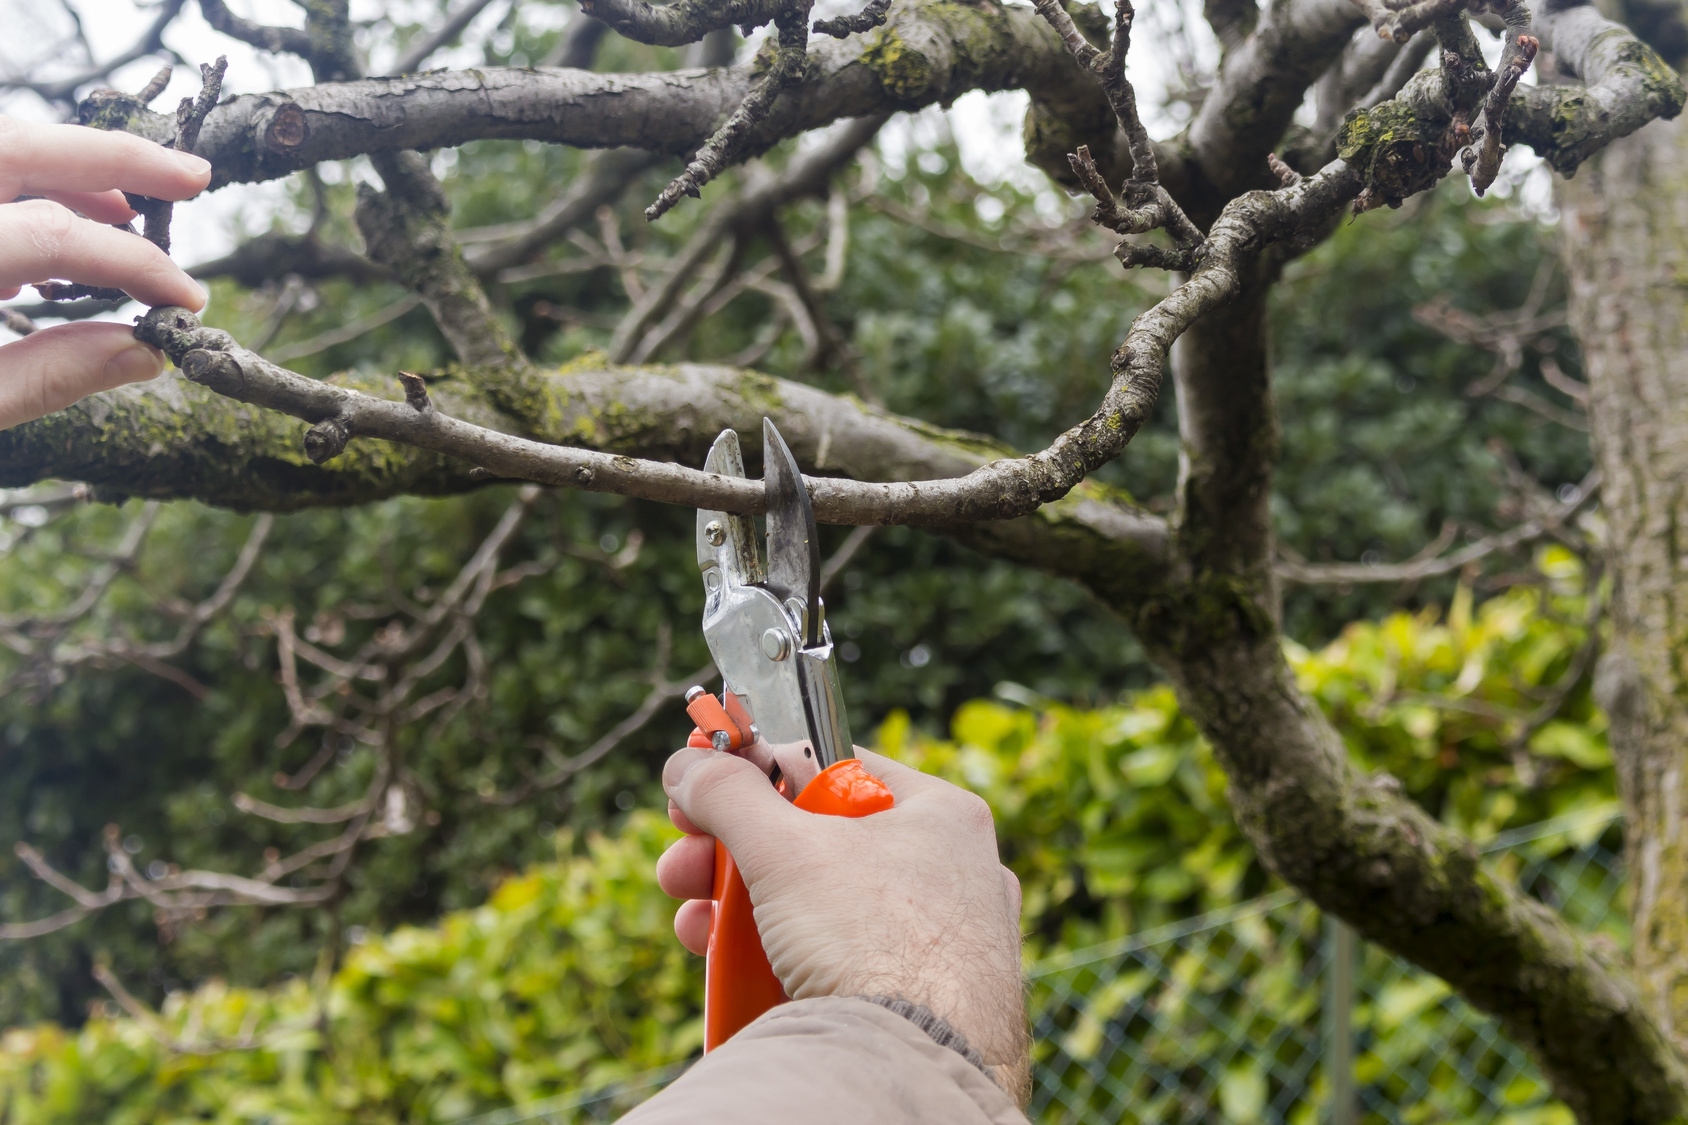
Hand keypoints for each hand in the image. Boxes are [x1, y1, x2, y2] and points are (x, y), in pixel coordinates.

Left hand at [0, 115, 211, 429]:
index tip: (188, 301)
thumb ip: (48, 375)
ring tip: (135, 210)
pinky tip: (66, 230)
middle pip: (19, 146)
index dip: (132, 263)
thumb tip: (143, 353)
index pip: (52, 235)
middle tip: (194, 177)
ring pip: (0, 153)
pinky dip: (26, 190)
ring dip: (72, 173)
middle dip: (116, 157)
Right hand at [658, 746, 1028, 1092]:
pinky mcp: (923, 1001)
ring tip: (695, 928)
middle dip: (735, 855)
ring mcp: (942, 942)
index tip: (706, 782)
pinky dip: (785, 962)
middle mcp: (953, 872)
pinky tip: (735, 972)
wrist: (913, 1066)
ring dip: (744, 912)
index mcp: (942, 814)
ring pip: (825, 907)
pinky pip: (845, 964)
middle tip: (684, 866)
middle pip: (820, 843)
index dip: (761, 772)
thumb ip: (729, 795)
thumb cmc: (874, 943)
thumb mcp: (785, 851)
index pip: (836, 767)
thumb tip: (691, 765)